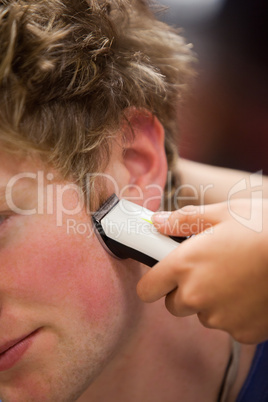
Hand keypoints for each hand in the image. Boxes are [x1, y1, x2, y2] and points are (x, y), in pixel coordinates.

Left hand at [137, 199, 267, 343]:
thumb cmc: (263, 226)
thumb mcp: (222, 213)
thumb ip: (183, 220)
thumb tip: (157, 222)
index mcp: (184, 266)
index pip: (147, 289)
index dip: (153, 282)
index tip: (160, 276)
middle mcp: (197, 296)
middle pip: (174, 304)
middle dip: (184, 290)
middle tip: (206, 270)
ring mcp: (221, 317)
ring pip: (203, 314)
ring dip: (211, 300)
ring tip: (235, 276)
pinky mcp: (244, 332)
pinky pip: (229, 324)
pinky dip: (235, 312)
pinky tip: (250, 291)